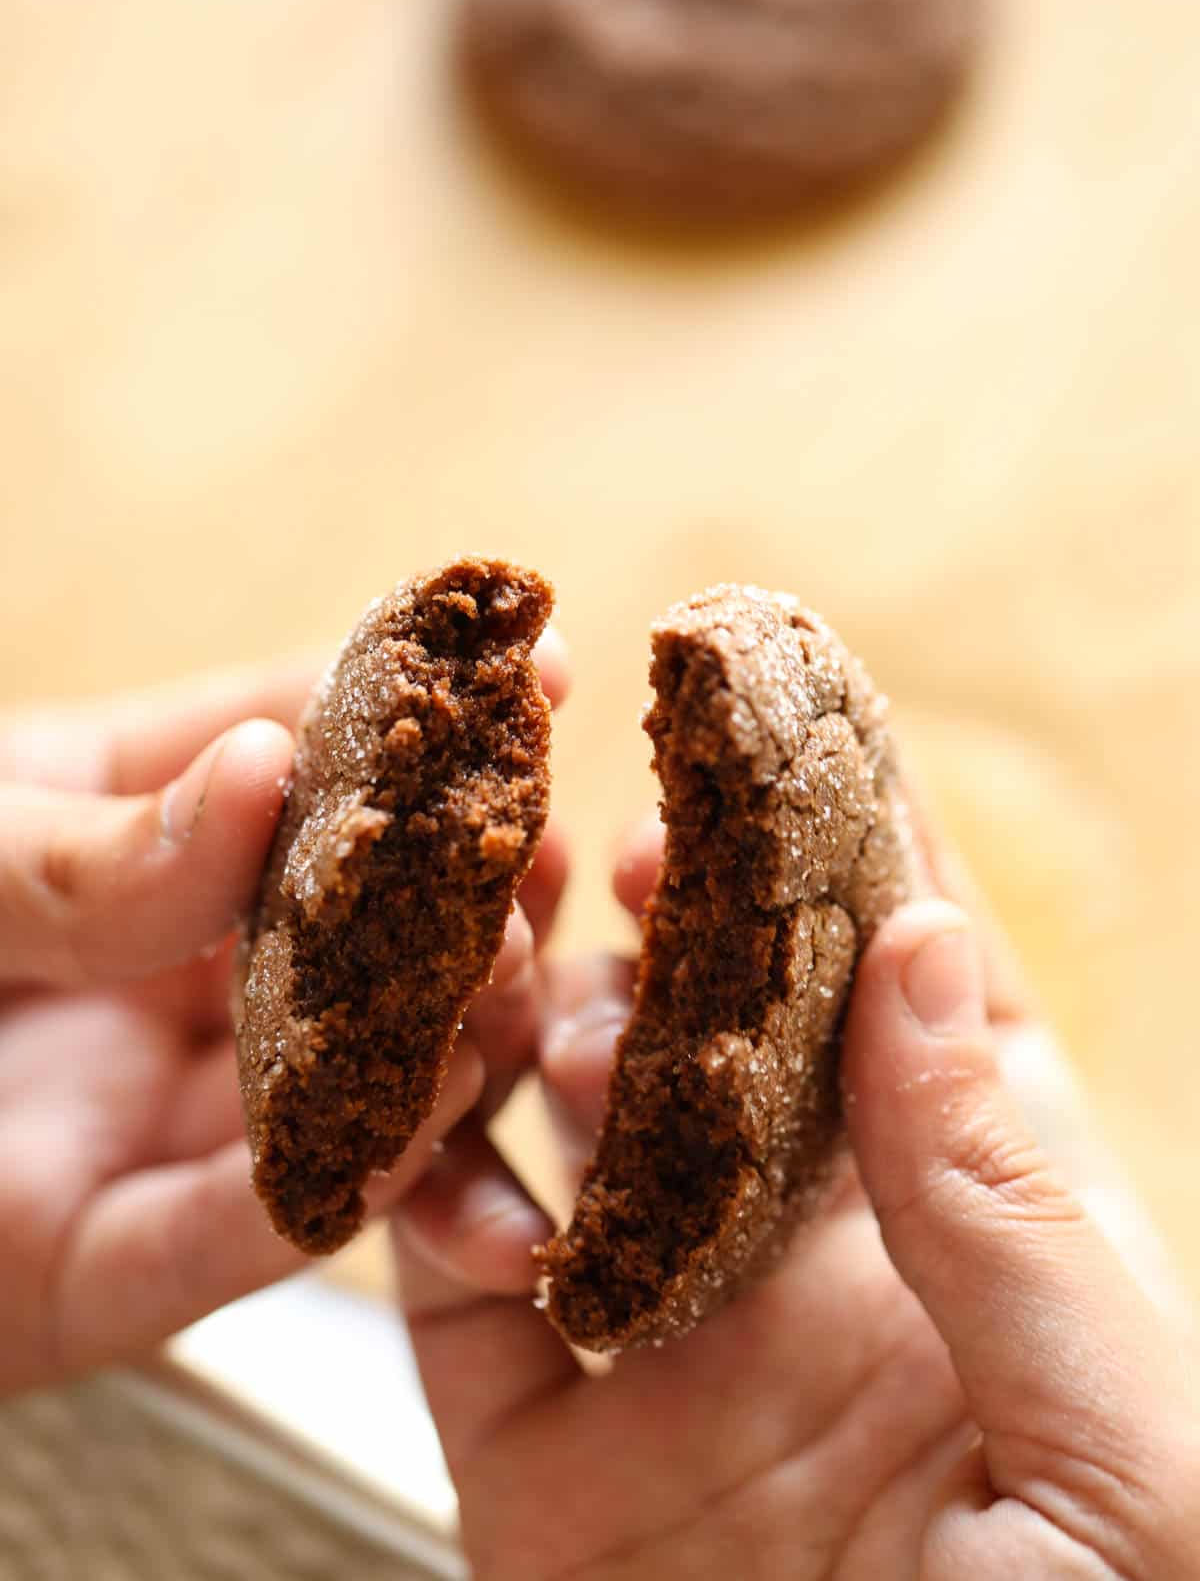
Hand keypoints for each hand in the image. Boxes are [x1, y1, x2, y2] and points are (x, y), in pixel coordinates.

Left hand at [0, 634, 568, 1394]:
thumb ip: (87, 844)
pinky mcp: (93, 1271)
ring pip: (325, 1098)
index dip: (420, 720)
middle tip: (532, 876)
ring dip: (432, 1066)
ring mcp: (137, 1122)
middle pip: (348, 936)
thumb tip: (266, 771)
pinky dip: (316, 1210)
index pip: (298, 755)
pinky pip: (221, 1245)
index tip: (536, 675)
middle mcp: (159, 974)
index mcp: (127, 833)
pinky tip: (406, 1163)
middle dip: (461, 907)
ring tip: (502, 1024)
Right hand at [393, 814, 1199, 1579]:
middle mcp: (800, 1251)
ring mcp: (652, 1326)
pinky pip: (443, 1267)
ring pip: (559, 1108)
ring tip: (510, 939)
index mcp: (969, 1232)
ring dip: (525, 1008)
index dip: (848, 845)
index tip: (783, 713)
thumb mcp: (1123, 1453)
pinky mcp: (525, 1430)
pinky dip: (421, 1180)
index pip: (902, 993)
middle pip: (710, 1017)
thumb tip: (925, 946)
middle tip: (618, 824)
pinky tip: (439, 1133)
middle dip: (661, 902)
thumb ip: (1009, 1198)